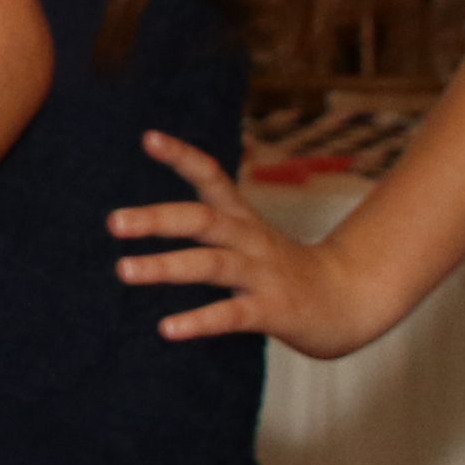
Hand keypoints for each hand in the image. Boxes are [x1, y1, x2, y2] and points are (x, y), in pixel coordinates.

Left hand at [110, 129, 397, 356]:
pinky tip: (167, 328)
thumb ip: (208, 223)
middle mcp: (252, 240)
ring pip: (212, 265)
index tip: (148, 137)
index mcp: (243, 219)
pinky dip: (199, 321)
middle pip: (204, 220)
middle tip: (114, 221)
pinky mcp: (275, 310)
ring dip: (166, 267)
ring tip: (123, 269)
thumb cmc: (284, 270)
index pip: (213, 177)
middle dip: (158, 219)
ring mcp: (264, 274)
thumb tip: (146, 214)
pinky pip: (233, 315)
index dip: (183, 156)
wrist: (350, 301)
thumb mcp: (248, 237)